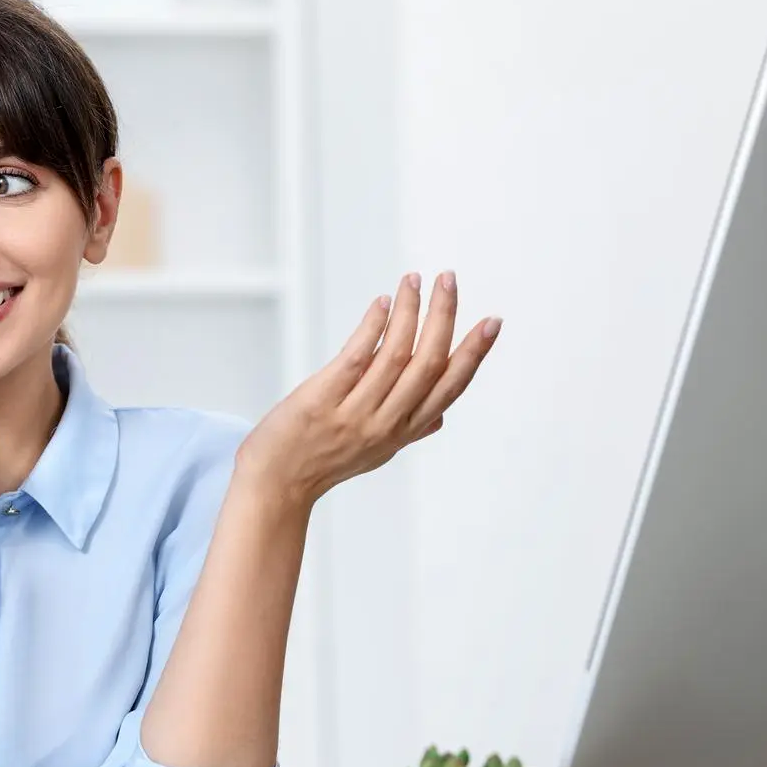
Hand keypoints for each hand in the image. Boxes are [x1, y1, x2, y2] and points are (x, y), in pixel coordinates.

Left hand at [236, 271, 499, 506]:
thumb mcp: (375, 453)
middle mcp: (386, 424)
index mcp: (403, 432)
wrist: (275, 485)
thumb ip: (407, 430)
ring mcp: (354, 413)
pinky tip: (383, 302)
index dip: (474, 354)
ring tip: (414, 281)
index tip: (491, 322)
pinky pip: (355, 357)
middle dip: (444, 317)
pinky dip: (372, 326)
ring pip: (395, 355)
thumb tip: (440, 418)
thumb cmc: (321, 462)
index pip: (449, 388)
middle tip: (449, 280)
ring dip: (409, 312)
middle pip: (428, 364)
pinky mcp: (321, 401)